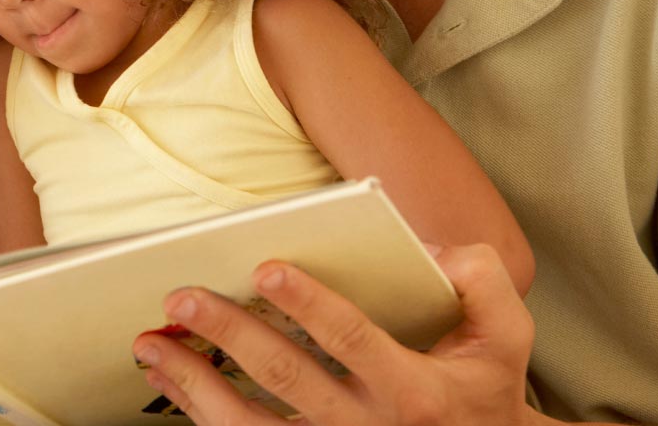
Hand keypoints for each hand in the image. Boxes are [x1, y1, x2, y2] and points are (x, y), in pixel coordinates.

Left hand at [132, 244, 540, 425]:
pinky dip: (200, 411)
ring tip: (152, 344)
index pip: (353, 339)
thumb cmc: (485, 387)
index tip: (265, 268)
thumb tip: (432, 250)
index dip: (309, 304)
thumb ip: (481, 281)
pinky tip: (168, 378)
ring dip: (195, 383)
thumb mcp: (505, 334)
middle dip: (230, 334)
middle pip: (287, 378)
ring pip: (253, 425)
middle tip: (183, 298)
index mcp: (415, 390)